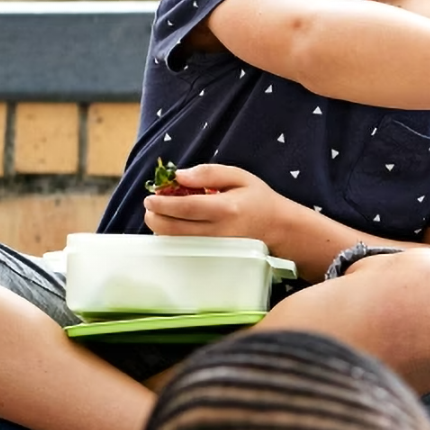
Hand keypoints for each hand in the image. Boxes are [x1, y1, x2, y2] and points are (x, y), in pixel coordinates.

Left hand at [143, 165, 298, 248]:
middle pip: (174, 229)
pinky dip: (172, 236)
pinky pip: (184, 248)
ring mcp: (215, 248)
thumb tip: (178, 176)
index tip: (150, 197)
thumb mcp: (240, 176)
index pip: (186, 208)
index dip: (163, 204)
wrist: (279, 228)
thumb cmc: (258, 200)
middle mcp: (218, 232)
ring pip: (175, 242)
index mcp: (225, 208)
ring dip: (161, 227)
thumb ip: (209, 172)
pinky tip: (174, 225)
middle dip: (155, 217)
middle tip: (150, 206)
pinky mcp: (213, 257)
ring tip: (162, 213)